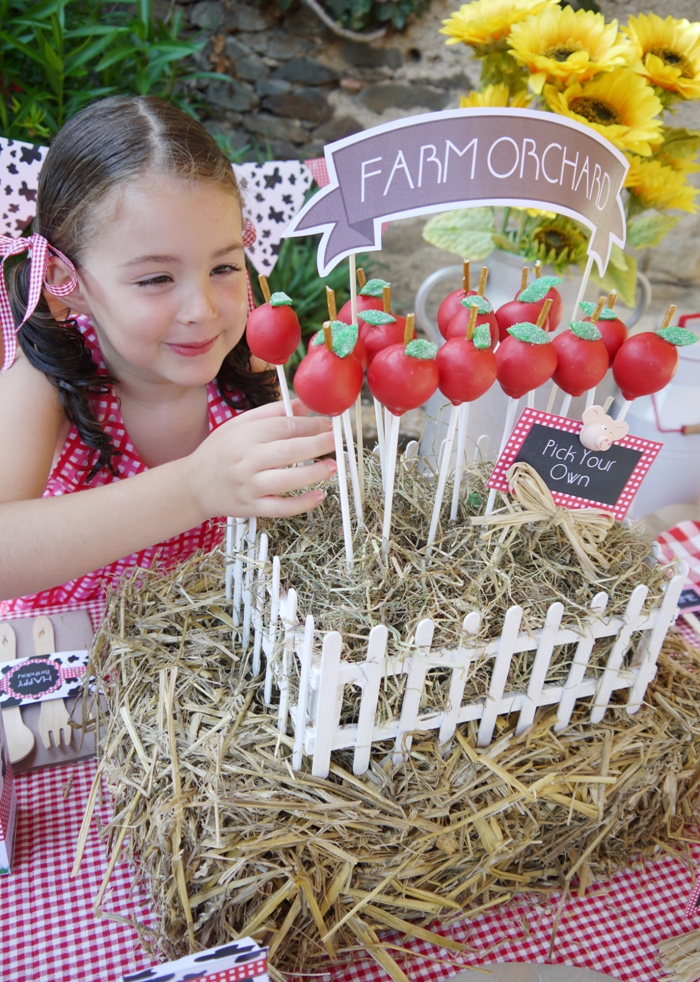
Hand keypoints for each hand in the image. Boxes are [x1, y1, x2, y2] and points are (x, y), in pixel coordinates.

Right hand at [184, 399, 336, 518]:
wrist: (192, 486)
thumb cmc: (218, 452)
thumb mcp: (237, 426)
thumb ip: (270, 414)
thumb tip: (302, 405)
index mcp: (244, 437)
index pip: (284, 427)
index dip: (310, 425)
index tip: (327, 424)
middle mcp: (246, 461)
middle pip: (289, 451)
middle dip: (318, 445)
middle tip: (336, 441)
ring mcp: (249, 486)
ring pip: (287, 480)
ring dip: (314, 473)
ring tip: (333, 466)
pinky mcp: (251, 507)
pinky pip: (280, 508)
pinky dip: (302, 504)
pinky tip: (319, 496)